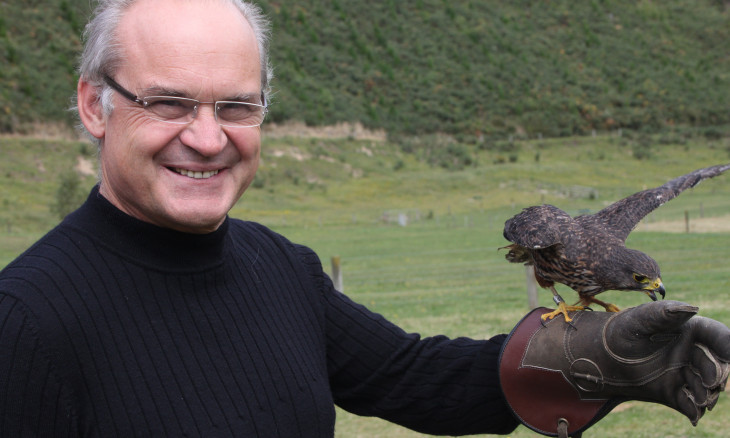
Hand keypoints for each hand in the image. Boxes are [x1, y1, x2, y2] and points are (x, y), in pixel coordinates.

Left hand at [499, 301, 729, 436]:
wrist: (604, 354)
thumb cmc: (624, 329)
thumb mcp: (641, 318)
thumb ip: (665, 312)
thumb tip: (691, 308)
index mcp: (691, 331)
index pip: (719, 337)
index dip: (726, 345)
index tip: (729, 353)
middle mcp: (694, 354)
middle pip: (718, 365)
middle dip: (717, 374)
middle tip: (710, 381)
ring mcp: (686, 374)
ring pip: (708, 387)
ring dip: (708, 394)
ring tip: (701, 398)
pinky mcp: (675, 393)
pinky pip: (691, 404)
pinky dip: (695, 410)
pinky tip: (693, 413)